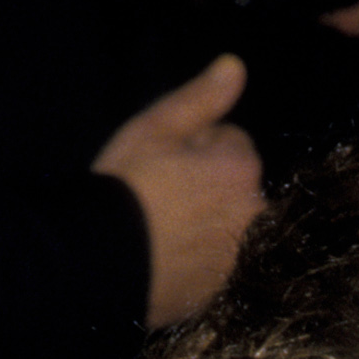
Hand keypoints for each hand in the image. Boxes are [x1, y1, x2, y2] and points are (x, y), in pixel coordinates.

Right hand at [92, 54, 262, 327]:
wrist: (104, 263)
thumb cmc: (129, 185)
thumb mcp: (158, 126)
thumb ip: (203, 97)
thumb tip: (237, 66)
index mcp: (242, 168)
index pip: (233, 143)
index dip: (198, 146)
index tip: (168, 160)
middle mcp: (254, 215)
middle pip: (235, 187)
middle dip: (209, 184)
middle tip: (163, 195)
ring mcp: (241, 258)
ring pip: (229, 224)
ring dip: (207, 222)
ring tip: (163, 228)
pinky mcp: (224, 292)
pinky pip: (218, 263)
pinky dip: (202, 258)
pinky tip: (169, 258)